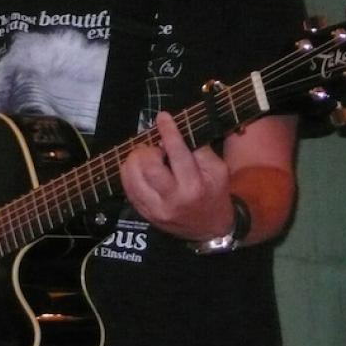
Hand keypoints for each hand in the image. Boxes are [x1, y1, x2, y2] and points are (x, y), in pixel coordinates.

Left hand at [119, 111, 234, 240]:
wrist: (210, 228)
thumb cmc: (214, 193)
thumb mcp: (218, 171)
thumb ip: (198, 151)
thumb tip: (175, 134)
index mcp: (194, 186)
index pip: (178, 154)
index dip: (168, 132)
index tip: (162, 117)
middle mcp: (172, 199)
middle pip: (148, 167)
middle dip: (147, 151)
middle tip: (153, 148)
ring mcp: (155, 209)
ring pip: (132, 178)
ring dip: (134, 160)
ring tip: (144, 157)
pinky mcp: (144, 213)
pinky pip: (127, 188)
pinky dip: (129, 173)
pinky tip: (138, 168)